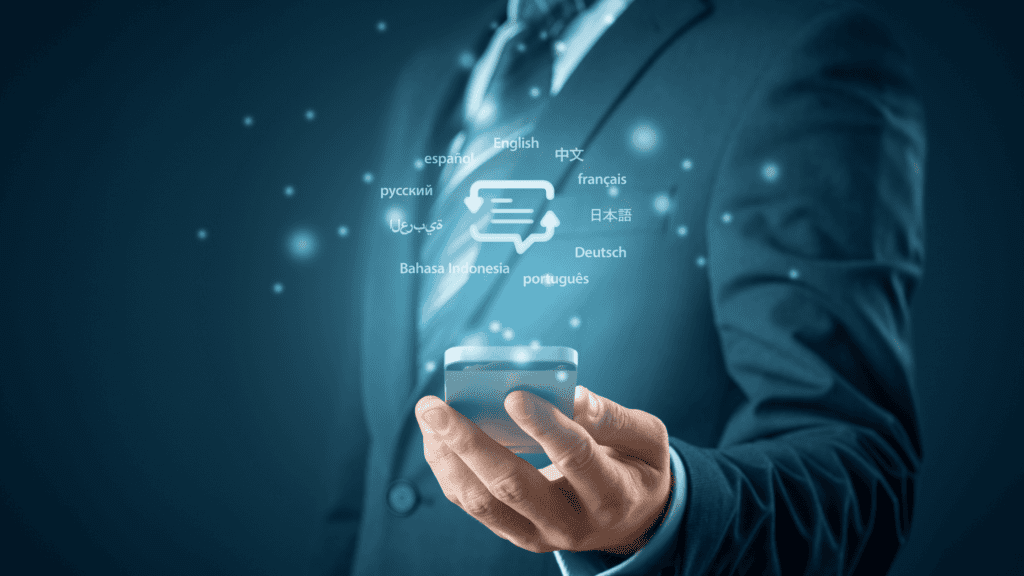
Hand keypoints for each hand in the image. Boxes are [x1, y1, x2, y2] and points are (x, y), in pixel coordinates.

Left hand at [414, 386, 671, 554]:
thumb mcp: (647, 439)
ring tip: (428, 416)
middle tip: (434, 406)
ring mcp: (539, 536)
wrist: (632, 520)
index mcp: (613, 495)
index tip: (514, 394)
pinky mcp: (516, 534)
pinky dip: (449, 469)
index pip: (576, 458)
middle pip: (512, 486)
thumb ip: (613, 418)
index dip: (545, 427)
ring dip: (447, 457)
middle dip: (468, 442)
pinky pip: (474, 504)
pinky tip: (437, 436)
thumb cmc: (637, 467)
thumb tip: (570, 394)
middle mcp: (572, 524)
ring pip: (482, 501)